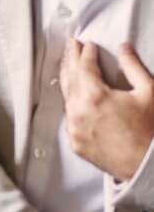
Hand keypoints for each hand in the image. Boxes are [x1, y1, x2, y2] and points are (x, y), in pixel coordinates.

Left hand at [59, 40, 153, 180]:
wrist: (149, 167)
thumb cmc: (152, 132)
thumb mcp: (149, 92)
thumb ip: (133, 66)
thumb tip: (124, 48)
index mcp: (95, 97)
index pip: (84, 67)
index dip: (86, 53)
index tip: (88, 45)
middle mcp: (79, 112)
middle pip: (70, 79)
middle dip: (71, 60)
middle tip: (71, 47)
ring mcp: (75, 129)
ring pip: (67, 99)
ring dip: (69, 81)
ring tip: (70, 66)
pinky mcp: (76, 143)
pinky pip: (70, 118)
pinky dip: (72, 104)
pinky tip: (74, 97)